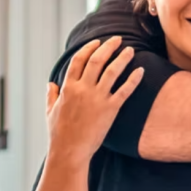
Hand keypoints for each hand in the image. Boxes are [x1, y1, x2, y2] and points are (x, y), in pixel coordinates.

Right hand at [47, 37, 144, 162]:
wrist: (70, 150)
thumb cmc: (58, 133)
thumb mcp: (50, 111)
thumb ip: (51, 95)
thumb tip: (50, 84)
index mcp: (68, 87)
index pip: (78, 60)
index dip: (89, 48)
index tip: (97, 42)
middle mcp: (83, 89)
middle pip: (97, 60)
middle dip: (108, 46)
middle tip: (117, 39)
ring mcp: (97, 98)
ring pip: (112, 71)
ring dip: (122, 58)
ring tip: (130, 50)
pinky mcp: (110, 109)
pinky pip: (125, 90)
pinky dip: (134, 79)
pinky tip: (141, 70)